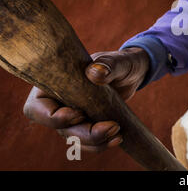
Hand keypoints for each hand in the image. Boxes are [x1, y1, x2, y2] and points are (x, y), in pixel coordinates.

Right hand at [23, 47, 149, 151]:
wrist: (132, 75)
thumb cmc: (121, 63)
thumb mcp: (118, 61)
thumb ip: (108, 64)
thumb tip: (95, 72)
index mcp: (55, 81)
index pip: (37, 106)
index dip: (52, 117)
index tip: (79, 114)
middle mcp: (58, 101)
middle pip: (58, 128)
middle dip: (82, 133)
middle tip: (111, 126)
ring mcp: (71, 116)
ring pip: (73, 138)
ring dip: (94, 141)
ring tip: (117, 130)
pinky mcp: (85, 125)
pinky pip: (86, 143)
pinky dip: (100, 144)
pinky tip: (117, 138)